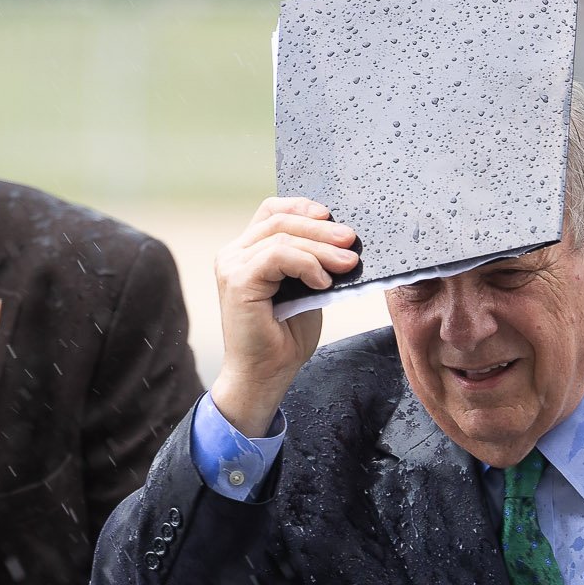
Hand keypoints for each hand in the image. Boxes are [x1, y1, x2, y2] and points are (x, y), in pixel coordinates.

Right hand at [211, 196, 358, 433]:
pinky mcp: (237, 281)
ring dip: (321, 248)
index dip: (302, 208)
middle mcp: (234, 255)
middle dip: (321, 228)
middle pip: (280, 220)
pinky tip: (323, 283)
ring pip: (282, 236)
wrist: (264, 376)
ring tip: (347, 264)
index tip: (333, 218)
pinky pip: (278, 256)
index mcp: (246, 253)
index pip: (272, 212)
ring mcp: (232, 266)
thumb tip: (341, 241)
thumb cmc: (284, 339)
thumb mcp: (305, 291)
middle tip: (351, 241)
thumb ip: (311, 264)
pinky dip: (306, 264)